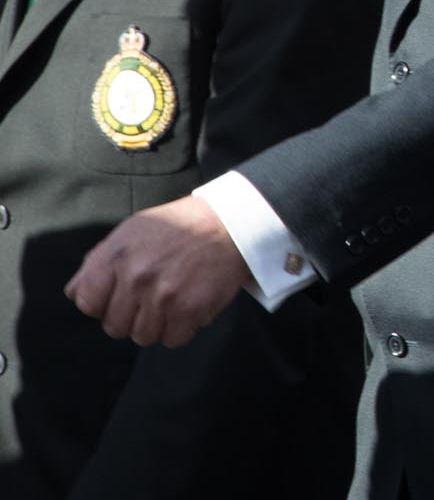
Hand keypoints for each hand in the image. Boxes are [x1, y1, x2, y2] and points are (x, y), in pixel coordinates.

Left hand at [65, 194, 250, 347]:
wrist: (231, 222)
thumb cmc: (179, 226)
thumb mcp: (131, 231)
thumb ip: (98, 261)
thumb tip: (74, 294)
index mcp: (115, 256)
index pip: (87, 303)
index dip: (104, 302)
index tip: (122, 293)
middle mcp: (135, 277)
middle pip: (115, 327)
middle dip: (131, 316)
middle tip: (152, 297)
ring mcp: (163, 296)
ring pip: (143, 337)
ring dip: (158, 324)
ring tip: (173, 300)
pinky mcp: (190, 309)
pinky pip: (173, 340)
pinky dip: (182, 328)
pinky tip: (190, 305)